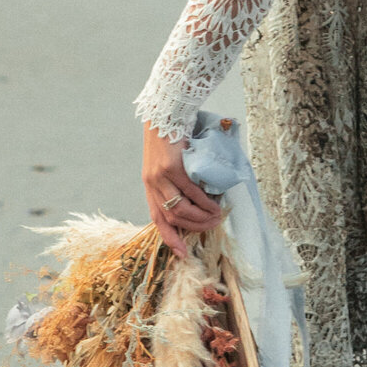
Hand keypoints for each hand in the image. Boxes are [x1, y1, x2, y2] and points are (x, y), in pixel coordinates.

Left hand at [142, 123, 224, 255]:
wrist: (166, 113)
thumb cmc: (170, 137)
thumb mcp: (165, 163)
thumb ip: (174, 182)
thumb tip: (195, 200)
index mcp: (150, 185)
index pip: (157, 218)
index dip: (169, 237)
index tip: (182, 252)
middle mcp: (152, 183)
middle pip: (172, 217)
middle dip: (193, 227)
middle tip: (212, 226)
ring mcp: (160, 176)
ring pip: (180, 208)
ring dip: (200, 217)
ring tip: (217, 216)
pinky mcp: (172, 167)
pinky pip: (190, 191)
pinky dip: (203, 202)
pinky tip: (214, 204)